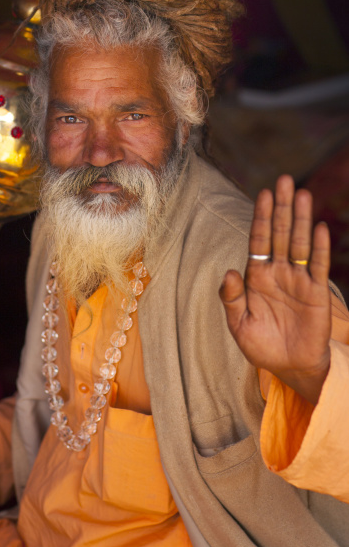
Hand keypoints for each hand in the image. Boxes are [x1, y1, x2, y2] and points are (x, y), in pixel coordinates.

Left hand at [220, 175, 330, 404]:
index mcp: (256, 276)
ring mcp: (298, 280)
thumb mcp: (239, 324)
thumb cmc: (261, 344)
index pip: (259, 240)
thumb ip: (231, 298)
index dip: (261, 218)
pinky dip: (318, 248)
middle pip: (280, 234)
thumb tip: (229, 272)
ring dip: (301, 219)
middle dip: (282, 208)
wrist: (289, 366)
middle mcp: (277, 272)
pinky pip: (317, 266)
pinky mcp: (316, 293)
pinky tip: (318, 228)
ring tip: (302, 194)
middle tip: (284, 180)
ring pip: (299, 243)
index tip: (263, 194)